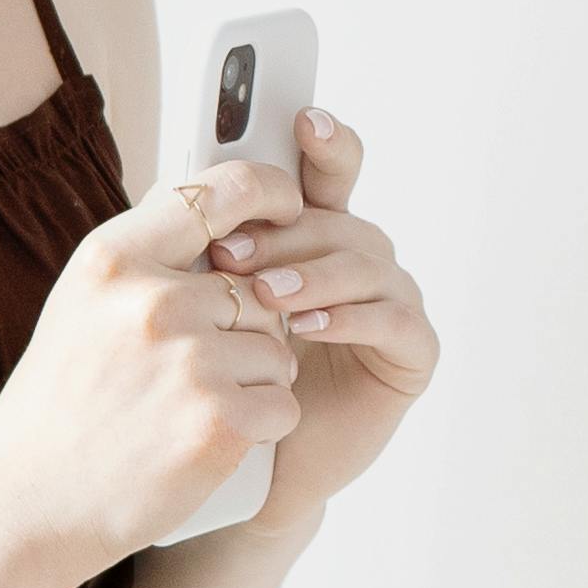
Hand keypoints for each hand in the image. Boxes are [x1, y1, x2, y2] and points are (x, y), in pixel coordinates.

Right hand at [0, 153, 307, 574]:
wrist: (23, 504)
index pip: (220, 190)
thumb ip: (149, 256)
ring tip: (185, 411)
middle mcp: (153, 302)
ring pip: (277, 351)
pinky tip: (206, 441)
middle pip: (259, 292)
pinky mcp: (219, 422)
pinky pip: (284, 405)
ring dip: (254, 382)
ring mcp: (189, 363)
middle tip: (186, 377)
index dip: (269, 191)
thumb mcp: (83, 305)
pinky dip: (260, 426)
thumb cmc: (60, 403)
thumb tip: (225, 206)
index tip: (291, 207)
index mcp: (114, 259)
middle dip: (244, 333)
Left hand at [178, 105, 437, 540]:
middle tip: (229, 249)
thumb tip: (177, 180)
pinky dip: (350, 318)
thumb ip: (203, 241)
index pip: (327, 173)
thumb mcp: (201, 300)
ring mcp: (392, 303)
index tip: (303, 117)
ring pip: (367, 261)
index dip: (325, 142)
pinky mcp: (411, 355)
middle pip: (340, 216)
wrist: (237, 469)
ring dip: (312, 272)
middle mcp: (360, 260)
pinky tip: (306, 328)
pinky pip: (395, 320)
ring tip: (263, 294)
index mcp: (314, 236)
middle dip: (286, 227)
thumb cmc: (218, 379)